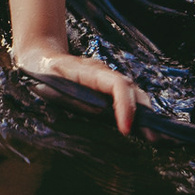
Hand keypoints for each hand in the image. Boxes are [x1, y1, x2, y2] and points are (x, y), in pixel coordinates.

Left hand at [15, 39, 152, 134]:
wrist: (39, 56)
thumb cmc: (42, 72)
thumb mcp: (49, 84)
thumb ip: (71, 97)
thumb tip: (98, 112)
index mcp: (89, 71)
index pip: (116, 84)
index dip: (125, 105)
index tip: (126, 129)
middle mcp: (102, 73)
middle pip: (131, 88)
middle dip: (144, 112)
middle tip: (153, 138)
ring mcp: (105, 79)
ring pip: (132, 92)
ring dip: (144, 113)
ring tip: (155, 135)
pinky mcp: (104, 88)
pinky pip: (125, 97)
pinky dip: (136, 111)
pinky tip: (142, 128)